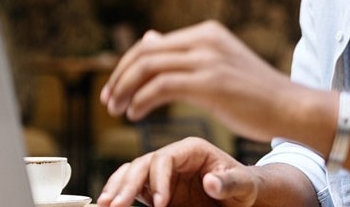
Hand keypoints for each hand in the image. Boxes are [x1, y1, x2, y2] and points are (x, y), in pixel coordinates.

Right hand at [97, 137, 258, 206]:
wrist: (241, 194)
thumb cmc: (244, 187)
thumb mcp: (244, 185)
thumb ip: (229, 183)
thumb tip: (211, 182)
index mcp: (192, 149)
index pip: (165, 157)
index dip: (158, 179)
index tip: (160, 203)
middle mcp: (173, 157)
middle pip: (143, 163)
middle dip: (128, 184)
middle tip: (117, 204)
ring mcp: (163, 171)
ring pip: (132, 172)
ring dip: (117, 187)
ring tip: (105, 204)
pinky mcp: (156, 187)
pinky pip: (133, 185)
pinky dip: (119, 191)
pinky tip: (109, 202)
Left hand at [100, 21, 302, 140]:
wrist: (291, 107)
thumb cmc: (256, 93)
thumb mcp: (218, 64)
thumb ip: (184, 53)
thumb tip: (149, 37)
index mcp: (207, 32)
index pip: (152, 44)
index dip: (126, 66)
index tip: (115, 89)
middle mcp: (205, 39)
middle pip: (144, 53)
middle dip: (119, 77)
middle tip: (109, 101)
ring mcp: (208, 59)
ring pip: (148, 68)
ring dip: (125, 90)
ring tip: (118, 111)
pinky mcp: (210, 82)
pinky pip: (160, 87)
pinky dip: (141, 101)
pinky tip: (136, 115)